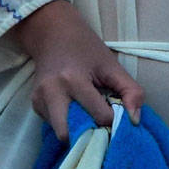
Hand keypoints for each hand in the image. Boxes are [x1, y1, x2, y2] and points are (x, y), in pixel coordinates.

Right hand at [8, 0, 145, 143]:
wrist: (52, 33)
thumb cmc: (86, 48)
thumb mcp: (112, 65)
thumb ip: (131, 91)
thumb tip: (134, 121)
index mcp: (73, 80)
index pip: (99, 117)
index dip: (112, 119)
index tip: (116, 112)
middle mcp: (52, 93)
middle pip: (69, 135)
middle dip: (87, 135)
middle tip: (99, 125)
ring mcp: (39, 100)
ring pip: (61, 133)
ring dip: (77, 130)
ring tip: (87, 114)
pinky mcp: (34, 104)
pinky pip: (54, 125)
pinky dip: (67, 122)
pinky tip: (74, 107)